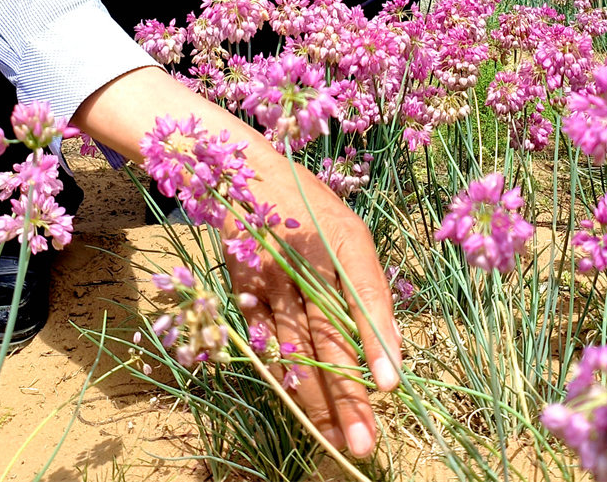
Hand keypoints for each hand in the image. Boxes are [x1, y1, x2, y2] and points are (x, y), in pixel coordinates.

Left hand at [72, 67, 401, 458]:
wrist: (218, 162)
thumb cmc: (284, 190)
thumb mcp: (335, 236)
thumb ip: (362, 291)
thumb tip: (381, 348)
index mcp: (349, 251)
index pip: (369, 312)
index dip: (380, 350)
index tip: (389, 390)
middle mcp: (320, 271)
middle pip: (339, 341)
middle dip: (352, 394)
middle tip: (363, 445)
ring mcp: (285, 282)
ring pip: (307, 349)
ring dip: (321, 394)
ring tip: (337, 438)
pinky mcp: (251, 289)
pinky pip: (271, 336)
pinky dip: (284, 369)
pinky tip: (301, 405)